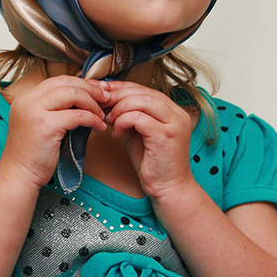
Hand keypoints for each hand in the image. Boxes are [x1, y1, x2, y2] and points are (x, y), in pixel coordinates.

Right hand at [0, 75, 108, 187]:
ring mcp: (35, 111)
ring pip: (73, 94)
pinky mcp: (46, 125)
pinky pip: (77, 115)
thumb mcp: (42, 122)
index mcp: (26, 97)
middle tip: (106, 97)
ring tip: (102, 114)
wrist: (19, 175)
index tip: (98, 89)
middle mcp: (28, 99)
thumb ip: (57, 108)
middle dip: (90, 89)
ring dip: (93, 103)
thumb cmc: (34, 153)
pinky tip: (98, 127)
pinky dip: (92, 119)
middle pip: (67, 83)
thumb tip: (85, 96)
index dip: (81, 83)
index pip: (59, 80)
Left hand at [102, 81, 195, 199]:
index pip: (144, 89)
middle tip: (100, 103)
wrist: (168, 189)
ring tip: (109, 120)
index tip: (102, 91)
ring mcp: (174, 123)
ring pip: (141, 101)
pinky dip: (123, 121)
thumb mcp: (138, 133)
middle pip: (143, 91)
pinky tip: (117, 133)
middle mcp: (177, 113)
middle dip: (117, 95)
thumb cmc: (153, 164)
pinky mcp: (166, 135)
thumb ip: (128, 116)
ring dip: (119, 108)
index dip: (121, 87)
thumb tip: (107, 101)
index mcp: (172, 110)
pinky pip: (139, 117)